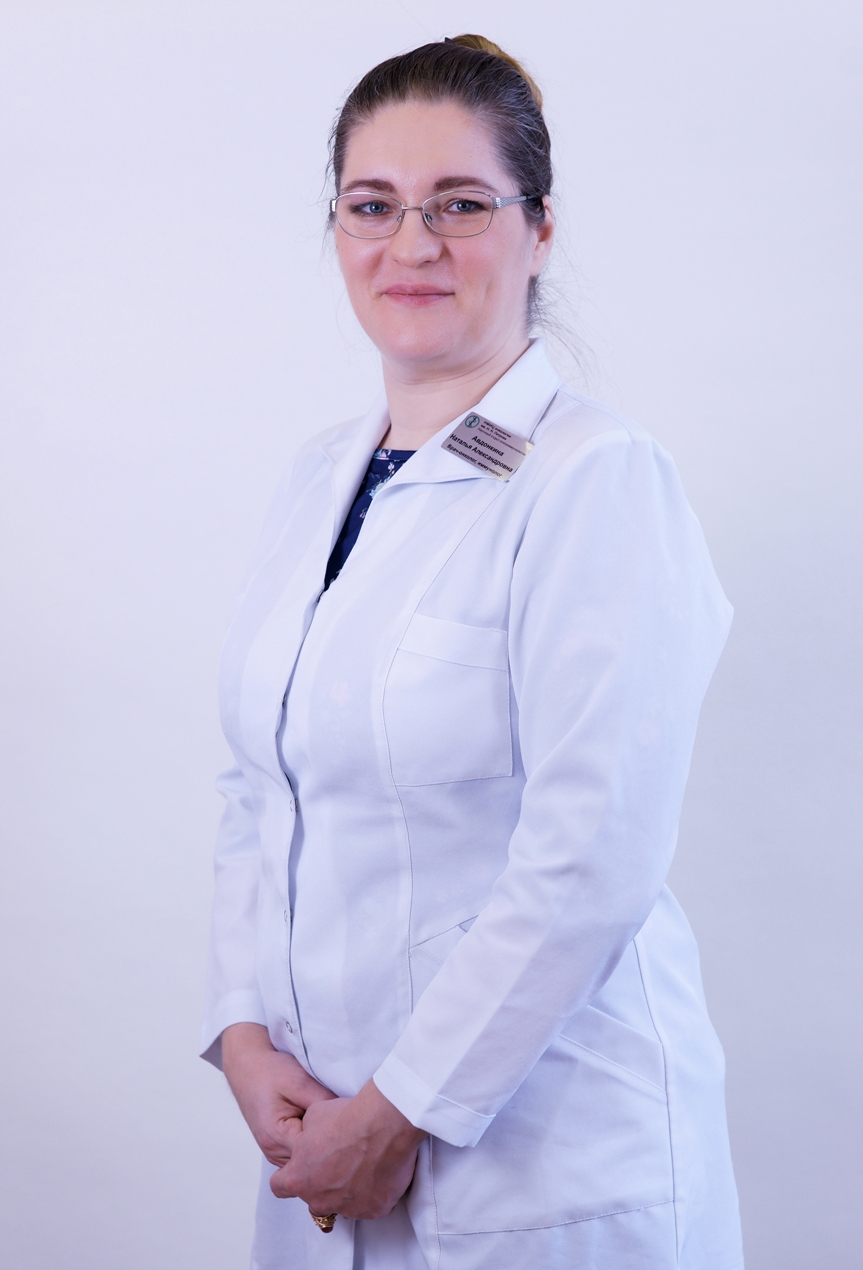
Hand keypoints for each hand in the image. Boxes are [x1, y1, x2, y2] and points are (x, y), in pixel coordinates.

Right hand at [221, 1023, 336, 1166]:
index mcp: (276, 1137)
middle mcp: (273, 1151)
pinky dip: (313, 1146)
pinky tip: (323, 1129)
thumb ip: (323, 1103)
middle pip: (311, 1163)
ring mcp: (275, 1154)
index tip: (350, 1127)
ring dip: (322, 1149)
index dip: (335, 1142)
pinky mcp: (279, 1149)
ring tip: (335, 1126)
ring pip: (307, 1163)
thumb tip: (349, 1120)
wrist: (248, 1069)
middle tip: (348, 1126)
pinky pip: (301, 1155)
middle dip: (330, 1148)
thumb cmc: (271, 1072)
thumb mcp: (300, 1082)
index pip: (314, 1155)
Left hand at [270, 1079, 426, 1219]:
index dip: (290, 1175)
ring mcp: (348, 1208)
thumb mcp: (313, 1116)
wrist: (384, 1123)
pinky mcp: (374, 1209)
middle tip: (339, 1162)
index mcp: (299, 1178)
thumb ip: (306, 1138)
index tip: (300, 1168)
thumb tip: (310, 1139)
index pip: (279, 1187)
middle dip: (323, 1184)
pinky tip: (379, 1171)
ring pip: (343, 1204)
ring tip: (363, 1164)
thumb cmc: (348, 1118)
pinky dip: (373, 1192)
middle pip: (314, 1199)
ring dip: (349, 1189)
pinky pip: (370, 1204)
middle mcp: (320, 1200)